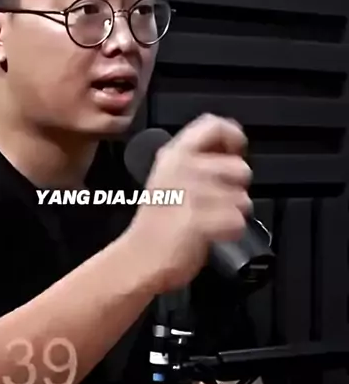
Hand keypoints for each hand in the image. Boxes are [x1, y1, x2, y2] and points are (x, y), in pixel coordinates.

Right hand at [129, 114, 252, 291]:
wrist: (140, 258)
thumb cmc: (156, 223)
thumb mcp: (169, 176)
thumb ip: (197, 158)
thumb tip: (229, 148)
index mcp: (175, 153)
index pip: (215, 125)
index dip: (233, 137)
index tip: (233, 153)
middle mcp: (185, 168)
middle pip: (240, 168)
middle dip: (236, 189)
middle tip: (214, 201)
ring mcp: (193, 193)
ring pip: (243, 199)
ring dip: (233, 213)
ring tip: (209, 219)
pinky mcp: (201, 220)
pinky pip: (238, 222)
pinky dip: (229, 232)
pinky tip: (210, 234)